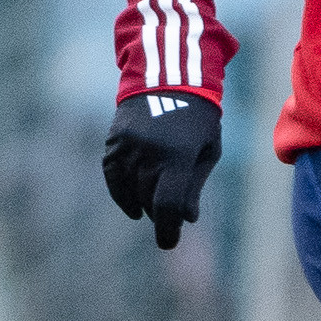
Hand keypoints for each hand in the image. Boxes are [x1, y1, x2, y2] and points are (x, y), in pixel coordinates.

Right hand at [103, 92, 223, 248]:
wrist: (169, 77)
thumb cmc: (198, 117)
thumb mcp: (207, 150)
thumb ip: (194, 186)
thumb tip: (186, 219)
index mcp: (178, 155)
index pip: (167, 204)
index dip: (167, 229)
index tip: (168, 244)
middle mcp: (150, 152)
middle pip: (150, 199)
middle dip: (161, 216)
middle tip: (169, 223)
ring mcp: (129, 146)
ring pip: (132, 190)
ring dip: (144, 204)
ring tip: (156, 207)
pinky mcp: (114, 141)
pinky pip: (113, 176)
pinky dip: (121, 194)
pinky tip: (133, 207)